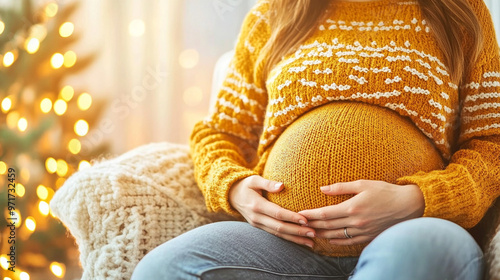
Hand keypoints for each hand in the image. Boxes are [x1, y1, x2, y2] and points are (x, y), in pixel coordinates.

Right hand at [229, 175, 315, 247]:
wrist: (231, 196)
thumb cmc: (246, 185)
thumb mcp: (254, 180)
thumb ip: (268, 183)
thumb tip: (282, 185)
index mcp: (256, 205)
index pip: (277, 213)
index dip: (291, 217)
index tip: (305, 219)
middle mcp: (257, 218)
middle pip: (279, 227)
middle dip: (297, 231)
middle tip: (313, 233)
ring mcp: (258, 224)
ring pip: (278, 234)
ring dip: (295, 239)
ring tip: (311, 242)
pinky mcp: (260, 227)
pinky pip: (276, 235)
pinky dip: (288, 239)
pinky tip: (300, 241)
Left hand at [298, 180, 423, 245]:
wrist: (408, 206)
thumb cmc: (385, 191)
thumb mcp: (363, 184)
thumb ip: (341, 187)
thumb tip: (322, 188)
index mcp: (352, 207)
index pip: (325, 213)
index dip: (311, 214)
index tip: (300, 214)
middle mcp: (356, 222)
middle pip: (328, 226)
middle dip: (312, 225)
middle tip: (300, 225)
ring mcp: (362, 231)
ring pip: (336, 236)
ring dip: (321, 235)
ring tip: (310, 233)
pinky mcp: (368, 237)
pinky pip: (348, 242)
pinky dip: (336, 241)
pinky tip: (329, 239)